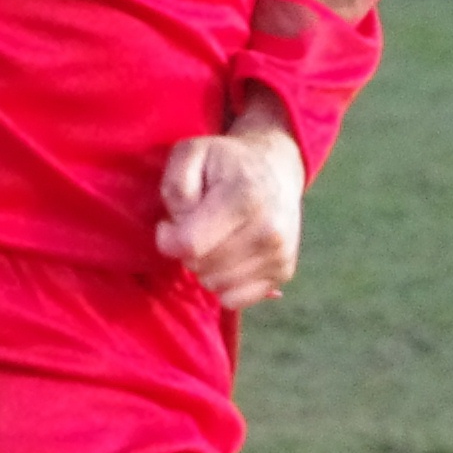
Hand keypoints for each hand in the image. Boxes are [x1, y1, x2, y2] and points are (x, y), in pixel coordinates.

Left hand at [155, 97, 304, 307]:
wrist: (276, 169)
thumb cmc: (224, 162)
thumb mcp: (191, 153)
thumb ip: (176, 184)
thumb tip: (180, 225)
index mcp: (245, 197)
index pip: (190, 244)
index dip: (168, 238)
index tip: (169, 224)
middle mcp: (269, 229)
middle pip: (201, 267)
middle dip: (188, 250)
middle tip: (197, 226)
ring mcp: (280, 253)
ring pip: (216, 286)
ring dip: (205, 266)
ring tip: (215, 237)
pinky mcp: (284, 271)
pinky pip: (235, 299)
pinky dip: (224, 282)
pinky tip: (229, 255)